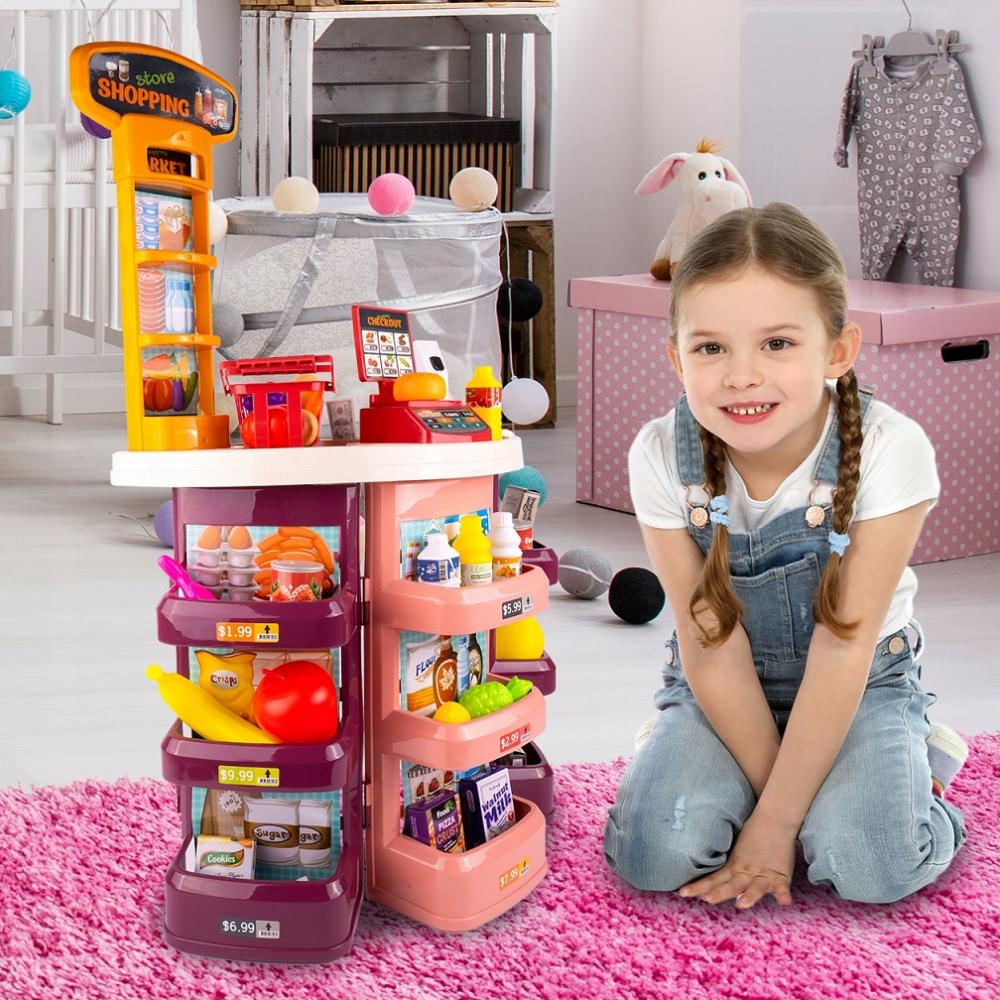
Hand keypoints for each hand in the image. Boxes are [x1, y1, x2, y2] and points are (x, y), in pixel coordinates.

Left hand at [678, 813, 795, 908]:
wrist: (774, 818)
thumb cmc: (753, 832)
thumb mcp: (735, 848)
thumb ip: (725, 862)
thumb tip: (699, 860)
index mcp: (734, 867)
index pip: (713, 879)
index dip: (699, 887)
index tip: (682, 893)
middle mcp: (746, 872)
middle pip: (731, 885)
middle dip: (719, 893)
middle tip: (706, 899)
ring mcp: (763, 874)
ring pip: (755, 887)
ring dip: (749, 896)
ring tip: (742, 904)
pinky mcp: (781, 875)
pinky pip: (783, 887)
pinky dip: (783, 894)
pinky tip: (783, 901)